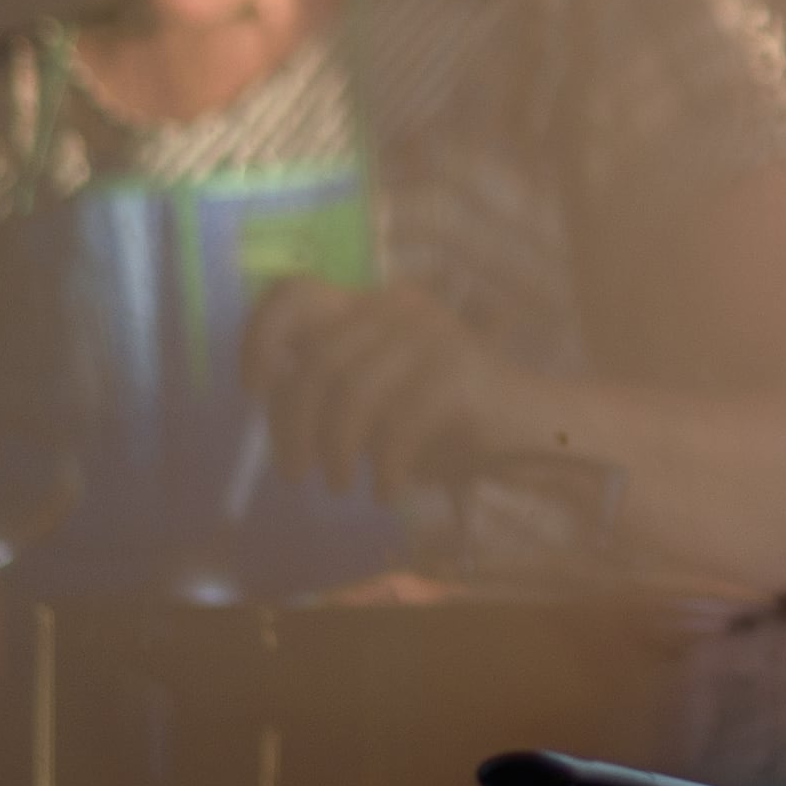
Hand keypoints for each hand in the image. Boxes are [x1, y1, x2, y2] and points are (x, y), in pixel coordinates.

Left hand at [241, 279, 529, 493]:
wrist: (534, 429)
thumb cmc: (445, 421)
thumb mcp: (376, 400)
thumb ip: (326, 387)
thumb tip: (269, 396)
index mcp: (373, 306)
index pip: (295, 293)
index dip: (259, 337)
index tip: (252, 388)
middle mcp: (399, 308)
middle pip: (317, 362)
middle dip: (292, 428)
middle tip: (294, 475)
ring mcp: (432, 336)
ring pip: (351, 395)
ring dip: (334, 453)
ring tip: (339, 486)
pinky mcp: (458, 373)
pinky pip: (396, 427)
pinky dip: (382, 469)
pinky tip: (385, 492)